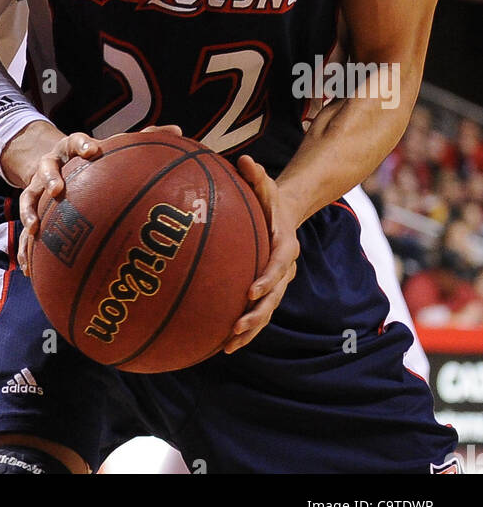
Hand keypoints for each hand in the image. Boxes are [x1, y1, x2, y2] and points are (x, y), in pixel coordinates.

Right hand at [17, 124, 182, 276]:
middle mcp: (51, 165)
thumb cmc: (92, 159)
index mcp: (71, 148)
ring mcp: (37, 186)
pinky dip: (25, 247)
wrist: (55, 162)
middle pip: (47, 167)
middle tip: (57, 190)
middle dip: (50, 178)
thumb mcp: (111, 147)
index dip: (82, 144)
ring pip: (29, 197)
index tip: (93, 150)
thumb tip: (178, 132)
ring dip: (29, 212)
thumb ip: (143, 139)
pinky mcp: (32, 208)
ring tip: (34, 229)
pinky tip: (28, 267)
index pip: (75, 140)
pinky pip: (25, 230)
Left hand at [222, 154, 299, 353]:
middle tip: (237, 326)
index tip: (250, 291)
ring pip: (266, 312)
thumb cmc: (269, 198)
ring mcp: (276, 283)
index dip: (267, 280)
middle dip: (257, 315)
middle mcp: (284, 269)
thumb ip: (257, 175)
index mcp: (284, 246)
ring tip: (228, 346)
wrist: (285, 213)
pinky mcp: (265, 291)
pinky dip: (243, 331)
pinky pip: (256, 313)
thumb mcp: (266, 184)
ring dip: (250, 331)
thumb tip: (245, 159)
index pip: (277, 266)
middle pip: (273, 298)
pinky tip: (221, 346)